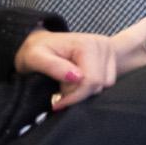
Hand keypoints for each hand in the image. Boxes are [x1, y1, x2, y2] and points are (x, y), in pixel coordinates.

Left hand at [18, 17, 145, 107]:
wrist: (42, 41)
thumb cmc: (35, 50)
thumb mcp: (34, 57)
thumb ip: (53, 67)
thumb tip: (76, 77)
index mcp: (86, 45)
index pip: (91, 80)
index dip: (74, 96)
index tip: (57, 103)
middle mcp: (102, 45)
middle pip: (99, 83)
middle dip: (78, 93)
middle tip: (59, 91)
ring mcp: (108, 50)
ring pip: (105, 84)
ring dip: (84, 90)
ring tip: (67, 83)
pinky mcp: (111, 57)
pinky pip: (108, 81)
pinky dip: (92, 86)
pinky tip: (77, 80)